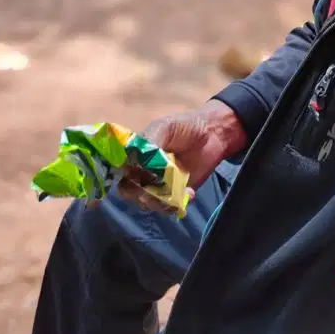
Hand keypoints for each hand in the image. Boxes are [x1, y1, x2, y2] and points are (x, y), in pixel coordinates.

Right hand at [117, 100, 246, 213]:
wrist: (214, 134)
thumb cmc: (185, 126)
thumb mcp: (165, 127)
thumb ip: (150, 141)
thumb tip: (136, 159)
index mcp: (136, 155)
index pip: (120, 172)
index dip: (124, 178)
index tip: (136, 179)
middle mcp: (143, 172)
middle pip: (131, 191)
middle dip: (142, 193)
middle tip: (158, 188)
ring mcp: (159, 184)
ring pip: (148, 202)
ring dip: (160, 201)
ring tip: (179, 192)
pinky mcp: (175, 194)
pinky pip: (168, 207)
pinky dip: (177, 205)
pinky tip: (190, 193)